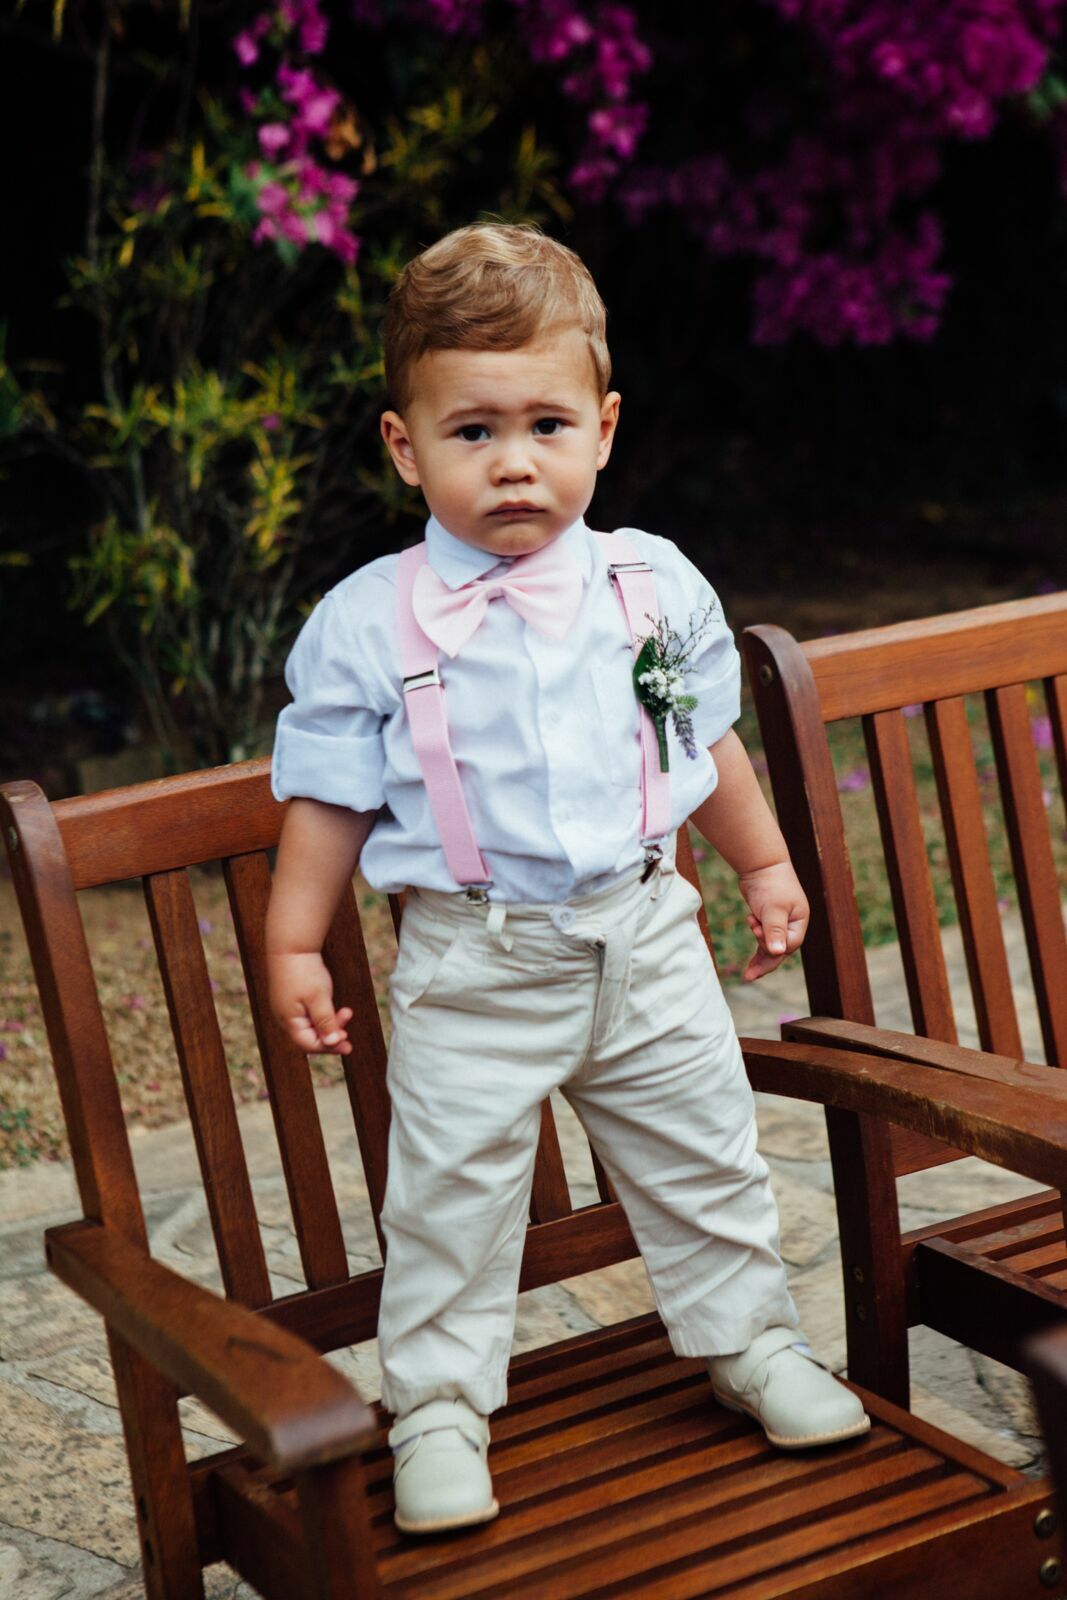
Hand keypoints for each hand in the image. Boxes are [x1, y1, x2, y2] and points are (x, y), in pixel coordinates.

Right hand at [268, 951, 352, 1055]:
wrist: (292, 943)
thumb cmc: (304, 971)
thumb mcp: (319, 998)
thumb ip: (326, 1022)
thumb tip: (332, 1043)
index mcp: (288, 1020)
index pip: (308, 1044)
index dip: (328, 1047)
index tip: (347, 1042)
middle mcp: (285, 1017)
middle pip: (310, 1037)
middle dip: (331, 1035)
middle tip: (349, 1034)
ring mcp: (288, 1007)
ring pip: (311, 1025)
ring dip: (330, 1023)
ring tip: (347, 1013)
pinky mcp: (293, 997)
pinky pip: (309, 1014)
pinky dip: (324, 1014)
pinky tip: (336, 1008)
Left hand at [737, 862, 808, 982]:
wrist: (761, 863)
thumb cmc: (771, 883)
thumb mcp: (773, 908)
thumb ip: (775, 930)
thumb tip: (778, 953)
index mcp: (799, 922)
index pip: (789, 945)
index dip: (772, 947)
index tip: (756, 933)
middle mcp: (792, 924)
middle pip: (780, 950)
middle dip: (765, 962)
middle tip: (748, 976)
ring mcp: (781, 922)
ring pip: (771, 946)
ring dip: (759, 952)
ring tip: (747, 972)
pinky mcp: (768, 919)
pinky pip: (764, 938)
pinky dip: (757, 940)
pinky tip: (750, 936)